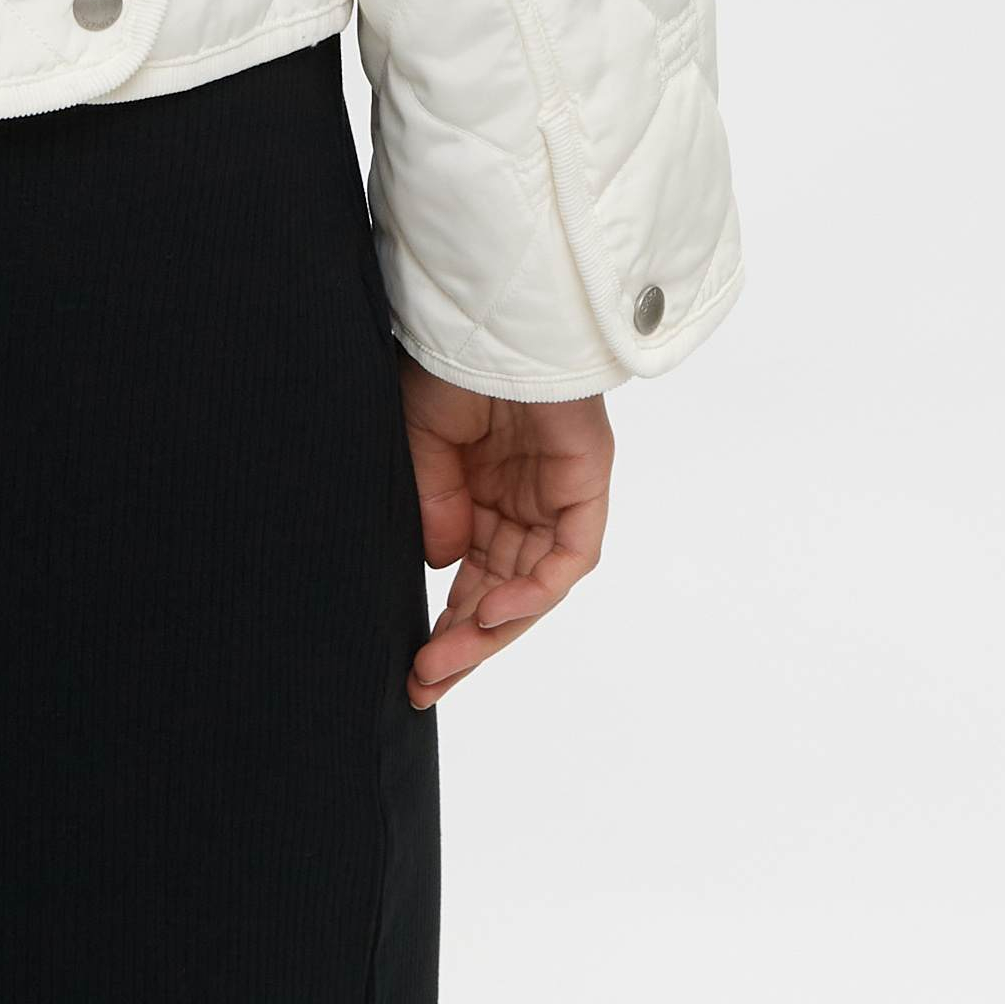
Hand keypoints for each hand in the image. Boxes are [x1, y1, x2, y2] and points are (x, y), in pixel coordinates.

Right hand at [397, 360, 610, 707]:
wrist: (489, 321)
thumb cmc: (449, 365)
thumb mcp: (422, 445)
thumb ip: (437, 508)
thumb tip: (444, 566)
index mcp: (485, 492)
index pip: (473, 576)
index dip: (448, 623)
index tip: (419, 666)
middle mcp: (524, 503)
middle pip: (503, 592)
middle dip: (467, 642)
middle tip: (429, 682)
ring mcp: (557, 499)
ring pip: (535, 586)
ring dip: (495, 627)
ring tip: (449, 658)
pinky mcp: (585, 489)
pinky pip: (568, 558)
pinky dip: (534, 590)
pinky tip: (494, 611)